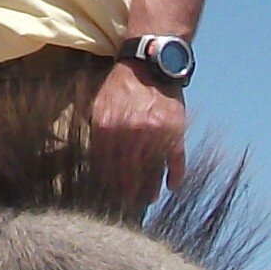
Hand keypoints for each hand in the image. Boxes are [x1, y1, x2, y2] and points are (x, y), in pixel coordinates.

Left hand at [88, 60, 188, 207]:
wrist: (150, 63)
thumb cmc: (121, 87)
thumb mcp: (100, 106)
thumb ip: (96, 134)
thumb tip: (94, 164)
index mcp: (108, 128)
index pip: (104, 166)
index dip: (105, 184)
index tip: (105, 197)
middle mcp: (131, 133)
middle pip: (127, 174)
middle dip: (126, 193)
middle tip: (125, 206)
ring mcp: (155, 133)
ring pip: (151, 171)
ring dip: (149, 189)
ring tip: (147, 200)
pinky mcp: (176, 130)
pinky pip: (177, 159)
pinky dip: (176, 175)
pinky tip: (172, 186)